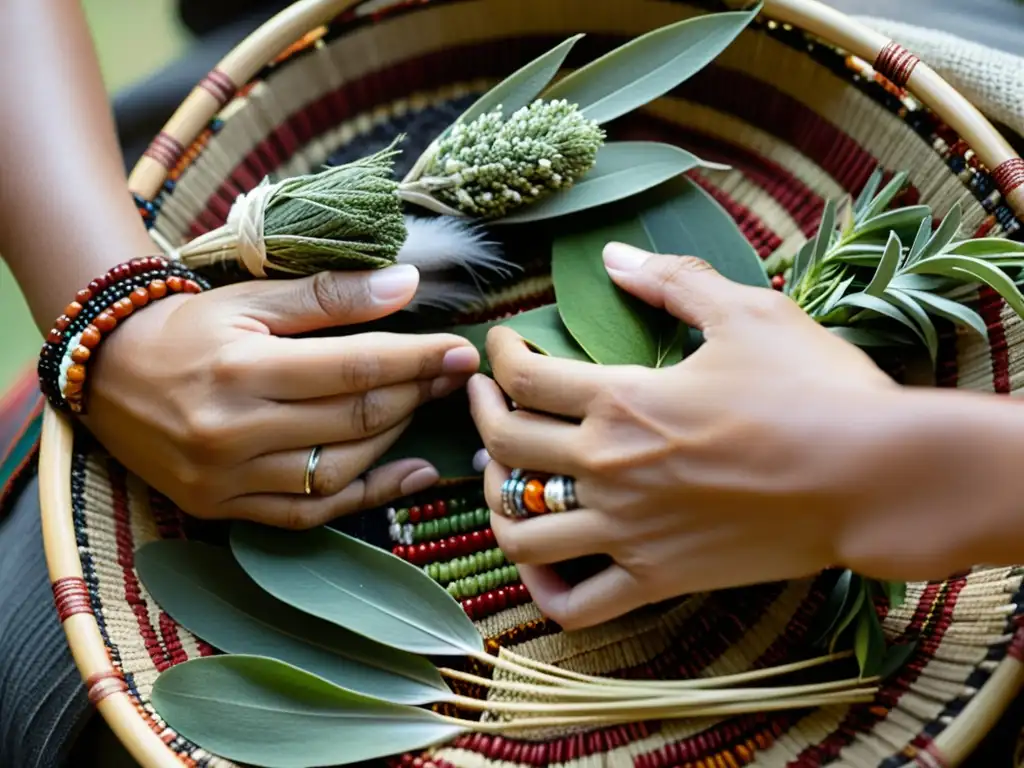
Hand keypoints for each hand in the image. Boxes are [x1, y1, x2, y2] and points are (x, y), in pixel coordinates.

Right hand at [84, 264, 479, 528]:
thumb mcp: (251, 297)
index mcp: (241, 367)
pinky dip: (367, 497)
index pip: (354, 367)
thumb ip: (330, 295)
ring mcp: (228, 478)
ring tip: (421, 407)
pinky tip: (410, 473)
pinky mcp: (224, 508)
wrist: (106, 373)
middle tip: (452, 376)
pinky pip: (311, 513)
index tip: (461, 351)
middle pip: (353, 418)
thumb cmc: (187, 328)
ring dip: (395, 439)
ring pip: (340, 469)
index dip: (417, 359)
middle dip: (416, 394)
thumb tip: (408, 285)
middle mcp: (234, 430)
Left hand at [469, 243, 904, 628]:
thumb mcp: (747, 312)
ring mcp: (629, 530)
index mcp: (622, 400)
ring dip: (496, 503)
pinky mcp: (659, 578)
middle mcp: (609, 467)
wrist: (874, 476)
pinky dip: (546, 593)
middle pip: (503, 447)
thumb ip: (672, 281)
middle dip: (478, 413)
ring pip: (521, 531)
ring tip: (501, 479)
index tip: (503, 344)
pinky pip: (577, 605)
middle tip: (481, 393)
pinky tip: (545, 569)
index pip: (524, 377)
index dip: (499, 353)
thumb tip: (612, 256)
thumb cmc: (814, 390)